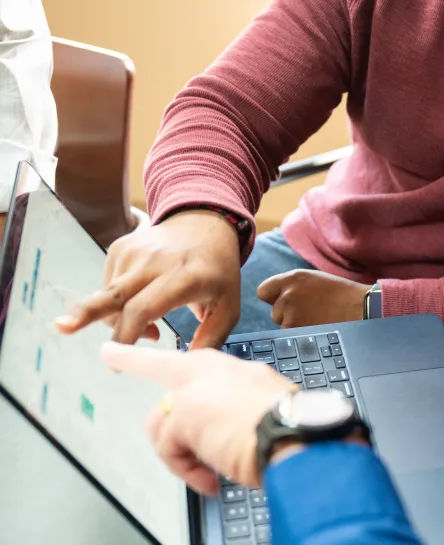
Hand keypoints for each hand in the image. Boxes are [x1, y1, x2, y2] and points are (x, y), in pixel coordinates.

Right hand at [55, 210, 240, 348]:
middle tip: (63, 327)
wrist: (205, 225)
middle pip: (114, 293)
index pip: (145, 308)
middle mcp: (155, 262)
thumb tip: (187, 367)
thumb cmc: (217, 272)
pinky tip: (142, 304)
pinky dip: (119, 304)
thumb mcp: (228, 306)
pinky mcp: (120, 247)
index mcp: (185, 277)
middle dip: (86, 313)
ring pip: (109, 296)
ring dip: (119, 321)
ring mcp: (134, 251)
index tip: (118, 358)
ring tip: (152, 328)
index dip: (129, 334)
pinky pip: (109, 285)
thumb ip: (211, 338)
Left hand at [100, 342, 296, 493]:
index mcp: (240, 370)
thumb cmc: (295, 426)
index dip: (176, 361)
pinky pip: (169, 447)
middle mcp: (217, 370)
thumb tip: (233, 434)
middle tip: (112, 351)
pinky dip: (185, 469)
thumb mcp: (271, 411)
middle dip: (135, 360)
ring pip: (162, 419)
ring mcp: (197, 389)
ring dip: (178, 452)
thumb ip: (244, 411)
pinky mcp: (184, 413)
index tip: (156, 352)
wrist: (299, 433)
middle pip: (164, 366)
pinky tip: (208, 479)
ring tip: (204, 471)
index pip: (200, 360)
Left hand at [257, 270, 370, 327]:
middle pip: (274, 311)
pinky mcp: (296, 330)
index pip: (263, 292)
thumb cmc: (340, 293)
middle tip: (310, 312)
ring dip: (294, 325)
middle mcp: (287, 294)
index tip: (284, 302)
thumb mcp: (312, 279)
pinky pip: (291, 335)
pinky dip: (300, 334)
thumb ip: (291, 286)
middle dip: (287, 314)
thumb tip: (275, 299)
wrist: (360, 307)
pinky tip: (317, 327)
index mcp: (291, 278)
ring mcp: (290, 313)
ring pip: (282, 325)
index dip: (273, 298)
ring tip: (317, 319)